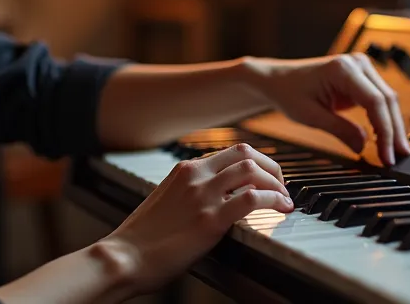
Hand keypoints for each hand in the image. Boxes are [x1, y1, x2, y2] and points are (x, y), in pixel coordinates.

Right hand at [103, 143, 292, 294]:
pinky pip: (251, 198)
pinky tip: (281, 208)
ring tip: (284, 198)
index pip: (230, 151)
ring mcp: (203, 196)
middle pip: (245, 153)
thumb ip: (189, 194)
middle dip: (271, 166)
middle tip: (281, 185)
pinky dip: (273, 199)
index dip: (255, 161)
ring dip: (276, 182)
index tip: (266, 176)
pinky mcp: (210, 220)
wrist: (125, 257)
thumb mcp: (166, 202)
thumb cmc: (142, 239)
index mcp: (184, 170)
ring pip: (252, 170)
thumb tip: (212, 200)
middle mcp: (195, 176)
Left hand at [243, 53, 409, 166]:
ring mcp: (362, 68)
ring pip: (388, 100)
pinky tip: (388, 139)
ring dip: (393, 127)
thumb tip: (364, 147)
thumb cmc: (289, 92)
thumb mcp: (311, 116)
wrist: (279, 80)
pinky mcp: (362, 78)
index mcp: (343, 69)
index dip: (385, 131)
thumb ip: (341, 131)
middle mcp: (357, 64)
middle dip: (394, 132)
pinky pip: (380, 100)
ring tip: (396, 152)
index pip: (375, 101)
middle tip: (397, 158)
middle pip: (387, 100)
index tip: (387, 155)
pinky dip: (384, 120)